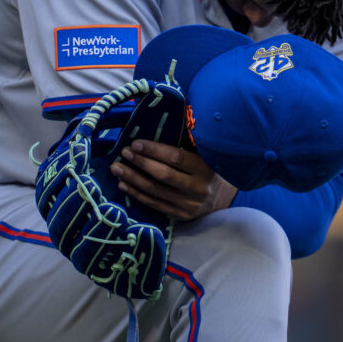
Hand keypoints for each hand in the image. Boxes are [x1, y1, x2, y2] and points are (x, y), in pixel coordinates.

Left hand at [110, 140, 237, 220]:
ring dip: (133, 179)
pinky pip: (155, 204)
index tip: (136, 143)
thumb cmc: (210, 169)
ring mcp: (189, 205)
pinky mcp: (181, 216)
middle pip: (163, 175)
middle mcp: (198, 188)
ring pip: (156, 191)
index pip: (176, 158)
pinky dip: (137, 194)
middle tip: (124, 153)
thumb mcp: (205, 155)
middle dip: (140, 163)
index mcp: (205, 168)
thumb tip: (158, 126)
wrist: (225, 199)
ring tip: (117, 168)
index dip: (154, 150)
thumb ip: (187, 144)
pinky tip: (124, 185)